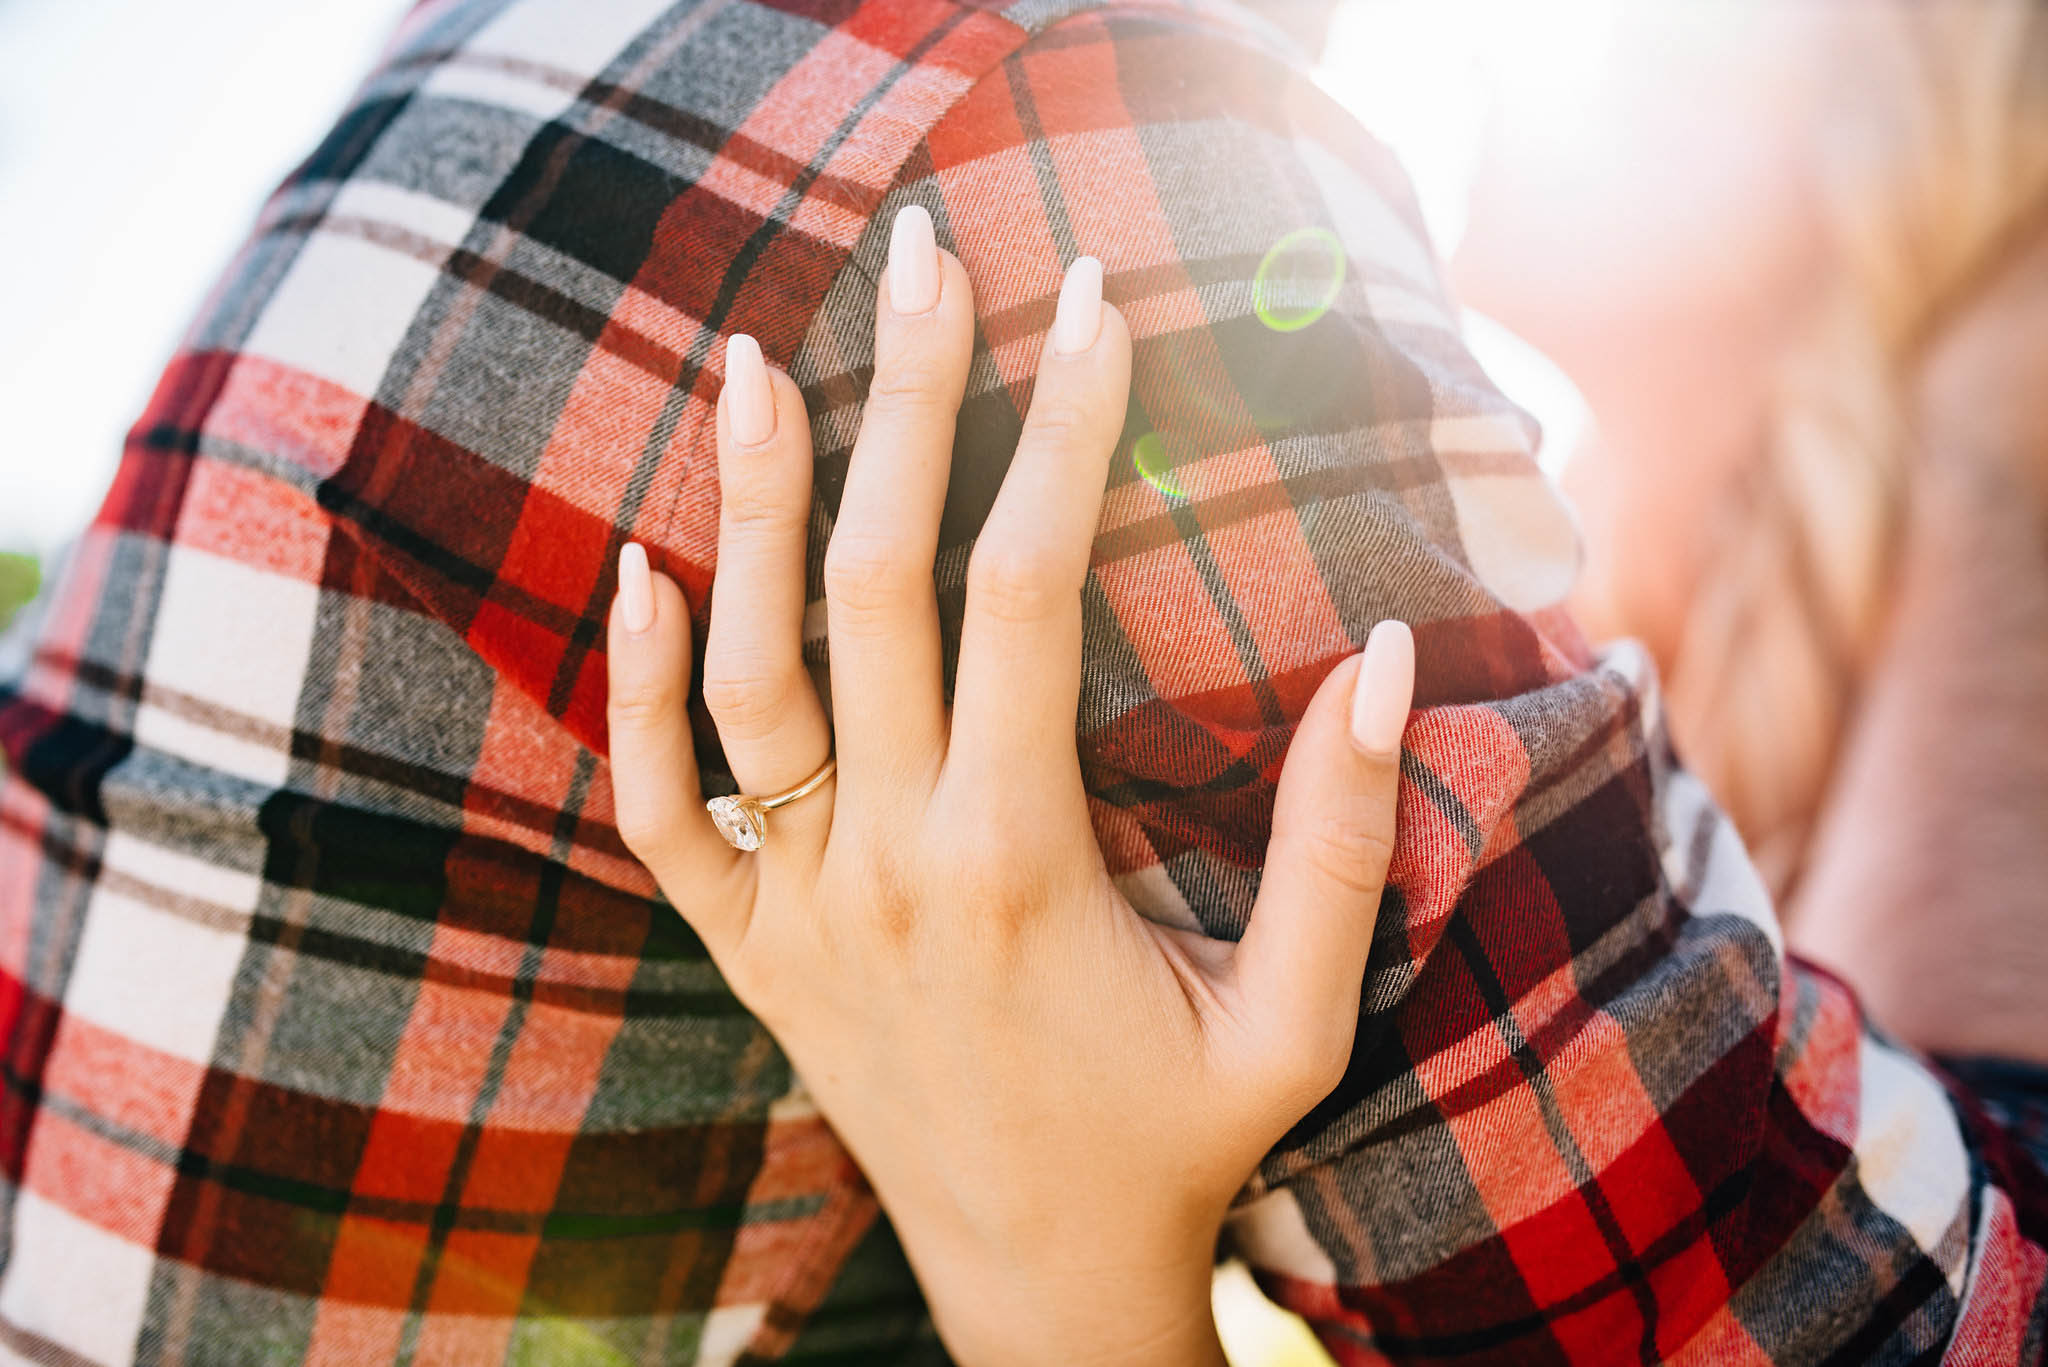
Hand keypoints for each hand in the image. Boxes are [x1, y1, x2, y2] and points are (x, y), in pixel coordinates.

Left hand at [604, 206, 1415, 1366]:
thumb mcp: (1297, 1018)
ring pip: (747, 673)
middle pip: (878, 587)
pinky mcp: (747, 949)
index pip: (1028, 593)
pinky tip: (644, 570)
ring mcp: (794, 906)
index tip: (1094, 305)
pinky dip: (639, 686)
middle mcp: (882, 864)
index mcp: (1016, 862)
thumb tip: (1387, 654)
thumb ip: (1339, 842)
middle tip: (925, 258)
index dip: (1065, 433)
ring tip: (763, 359)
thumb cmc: (1177, 1148)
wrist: (1037, 1282)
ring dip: (751, 508)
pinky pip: (661, 805)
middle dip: (912, 403)